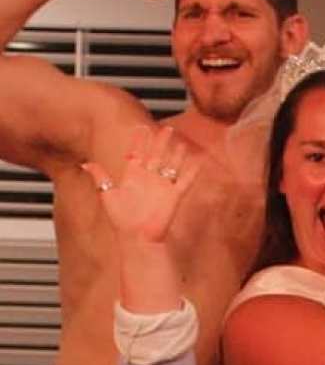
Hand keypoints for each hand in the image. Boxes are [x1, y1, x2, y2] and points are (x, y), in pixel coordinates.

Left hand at [83, 124, 199, 244]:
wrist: (136, 236)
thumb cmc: (121, 219)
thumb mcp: (107, 194)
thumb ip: (99, 177)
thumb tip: (85, 164)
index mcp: (132, 176)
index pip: (137, 153)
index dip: (139, 140)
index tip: (140, 127)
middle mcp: (148, 179)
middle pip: (156, 155)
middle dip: (161, 141)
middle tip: (166, 129)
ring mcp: (162, 186)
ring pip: (171, 165)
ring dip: (176, 154)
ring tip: (180, 142)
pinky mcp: (174, 195)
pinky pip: (185, 180)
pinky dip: (193, 171)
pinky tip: (198, 161)